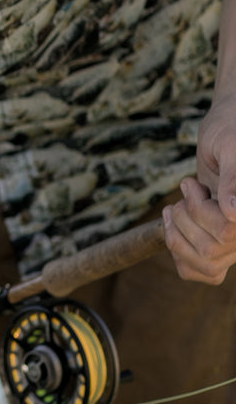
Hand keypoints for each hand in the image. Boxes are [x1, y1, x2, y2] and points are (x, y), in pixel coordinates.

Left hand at [164, 99, 235, 283]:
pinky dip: (178, 252)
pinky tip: (175, 226)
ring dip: (177, 231)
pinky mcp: (219, 248)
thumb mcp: (229, 148)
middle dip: (185, 216)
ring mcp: (235, 242)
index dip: (200, 211)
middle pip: (212, 248)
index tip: (190, 184)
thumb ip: (234, 179)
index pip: (227, 230)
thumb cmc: (228, 133)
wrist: (223, 133)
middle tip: (185, 188)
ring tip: (178, 204)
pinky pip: (199, 271)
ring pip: (204, 260)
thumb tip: (234, 214)